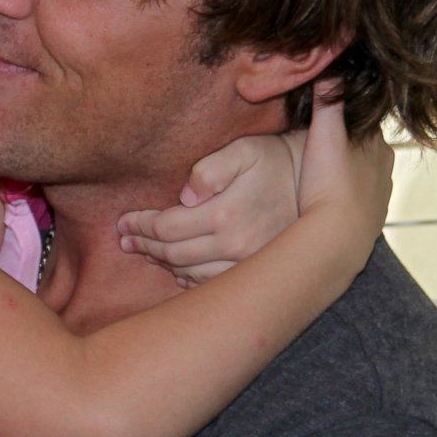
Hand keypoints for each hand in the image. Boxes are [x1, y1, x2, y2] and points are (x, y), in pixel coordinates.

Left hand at [118, 132, 301, 287]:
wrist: (314, 183)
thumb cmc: (272, 160)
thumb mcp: (244, 150)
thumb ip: (210, 169)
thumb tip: (185, 196)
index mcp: (224, 214)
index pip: (166, 228)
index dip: (140, 226)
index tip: (123, 222)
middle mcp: (234, 246)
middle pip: (172, 254)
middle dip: (144, 246)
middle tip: (125, 240)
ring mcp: (245, 265)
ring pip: (189, 273)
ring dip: (162, 264)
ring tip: (145, 253)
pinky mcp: (254, 273)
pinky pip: (212, 285)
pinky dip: (188, 280)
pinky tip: (176, 270)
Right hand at [292, 94, 393, 271]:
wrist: (338, 240)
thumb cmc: (330, 184)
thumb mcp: (325, 135)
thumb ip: (328, 100)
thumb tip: (332, 64)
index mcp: (378, 145)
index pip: (366, 121)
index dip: (347, 114)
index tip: (330, 110)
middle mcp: (385, 170)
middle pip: (367, 148)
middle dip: (349, 144)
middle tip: (323, 142)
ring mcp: (380, 198)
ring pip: (366, 176)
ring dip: (349, 173)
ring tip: (325, 172)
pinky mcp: (371, 222)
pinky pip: (360, 200)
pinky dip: (348, 196)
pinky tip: (333, 200)